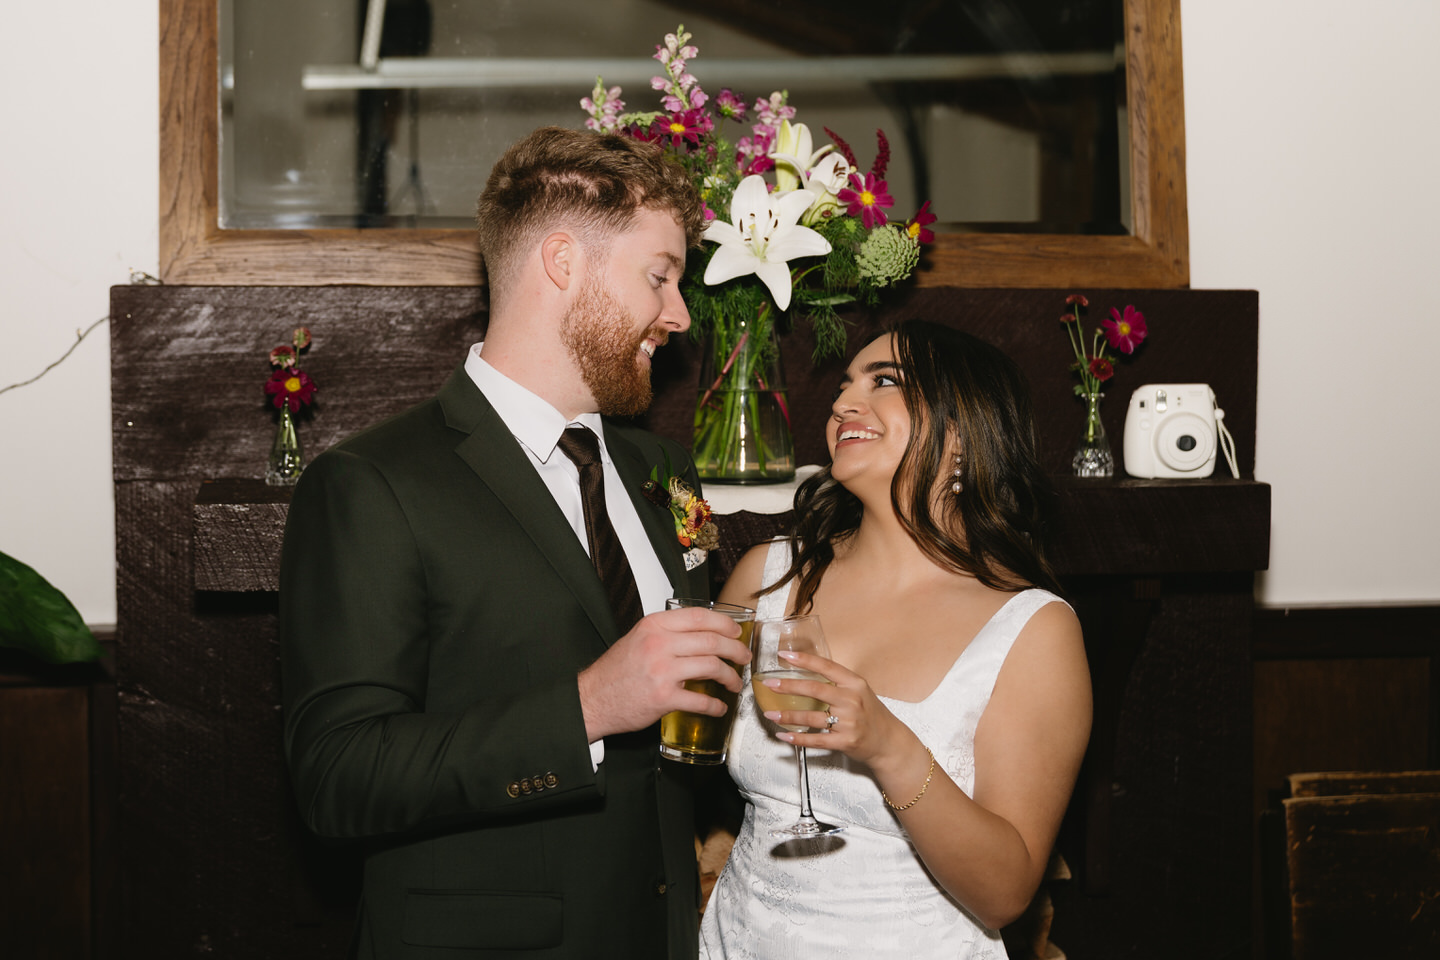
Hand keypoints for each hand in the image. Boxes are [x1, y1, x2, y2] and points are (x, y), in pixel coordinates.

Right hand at [578, 607, 751, 739]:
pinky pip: (700, 700)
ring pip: (712, 667)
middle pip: (711, 641)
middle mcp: (659, 644)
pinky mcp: (664, 698)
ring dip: (730, 676)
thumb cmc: (615, 671)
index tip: (736, 631)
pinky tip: (719, 707)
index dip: (724, 623)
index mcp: (654, 626)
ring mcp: (662, 671)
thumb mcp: (638, 638)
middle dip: (735, 649)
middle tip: (744, 657)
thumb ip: (667, 633)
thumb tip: (703, 633)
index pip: (699, 616)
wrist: (592, 699)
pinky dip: (715, 705)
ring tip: (734, 683)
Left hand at [759, 649, 911, 768]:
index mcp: (855, 683)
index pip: (826, 666)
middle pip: (814, 689)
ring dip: (787, 716)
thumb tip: (807, 670)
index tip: (783, 655)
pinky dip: (797, 739)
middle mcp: (852, 700)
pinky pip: (816, 740)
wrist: (889, 742)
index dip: (804, 659)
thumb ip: (838, 682)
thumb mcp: (860, 691)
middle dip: (788, 686)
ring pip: (811, 717)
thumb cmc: (871, 714)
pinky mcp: (845, 741)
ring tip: (771, 714)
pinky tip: (783, 736)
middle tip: (769, 684)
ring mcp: (849, 722)